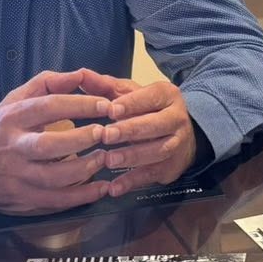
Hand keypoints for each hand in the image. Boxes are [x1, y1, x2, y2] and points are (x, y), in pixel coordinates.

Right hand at [0, 70, 117, 215]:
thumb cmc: (1, 129)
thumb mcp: (16, 100)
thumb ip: (48, 83)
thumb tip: (80, 75)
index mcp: (12, 119)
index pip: (47, 107)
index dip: (79, 105)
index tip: (105, 105)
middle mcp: (13, 148)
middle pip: (48, 145)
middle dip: (80, 139)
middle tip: (105, 133)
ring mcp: (17, 177)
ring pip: (53, 177)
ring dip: (85, 169)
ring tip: (105, 158)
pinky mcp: (23, 199)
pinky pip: (55, 201)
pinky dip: (81, 196)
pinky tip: (100, 188)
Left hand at [81, 69, 198, 198]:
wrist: (182, 135)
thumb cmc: (147, 110)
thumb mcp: (130, 94)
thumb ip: (105, 86)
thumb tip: (81, 74)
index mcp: (167, 96)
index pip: (151, 97)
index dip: (132, 103)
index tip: (111, 109)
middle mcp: (176, 119)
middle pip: (156, 124)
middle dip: (131, 130)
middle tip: (106, 135)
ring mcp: (176, 145)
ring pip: (158, 150)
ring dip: (133, 156)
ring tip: (109, 160)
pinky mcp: (171, 168)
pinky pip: (152, 175)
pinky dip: (133, 181)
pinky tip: (114, 187)